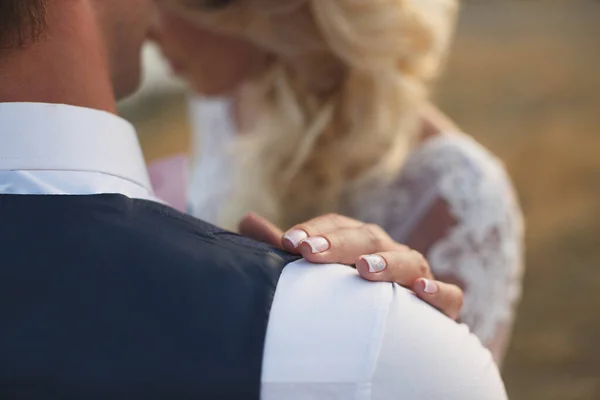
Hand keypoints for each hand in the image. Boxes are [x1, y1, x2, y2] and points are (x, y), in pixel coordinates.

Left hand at [239, 213, 462, 319]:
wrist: (391, 338)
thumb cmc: (345, 299)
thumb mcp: (313, 274)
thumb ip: (284, 251)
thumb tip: (246, 220)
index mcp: (359, 243)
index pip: (339, 225)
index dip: (316, 230)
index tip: (288, 242)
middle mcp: (389, 254)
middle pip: (370, 237)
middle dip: (340, 243)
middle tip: (309, 252)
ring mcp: (418, 277)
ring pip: (410, 260)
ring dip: (387, 262)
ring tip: (362, 270)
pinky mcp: (441, 309)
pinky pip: (450, 296)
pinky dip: (440, 292)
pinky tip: (421, 291)